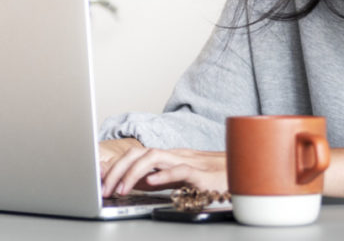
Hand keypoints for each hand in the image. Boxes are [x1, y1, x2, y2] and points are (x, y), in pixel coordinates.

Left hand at [100, 143, 226, 197]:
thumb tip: (130, 182)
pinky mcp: (202, 174)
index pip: (135, 154)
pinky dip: (164, 175)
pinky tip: (151, 183)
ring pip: (154, 157)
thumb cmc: (213, 177)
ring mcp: (188, 161)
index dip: (114, 165)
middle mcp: (174, 155)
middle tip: (104, 190)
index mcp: (167, 156)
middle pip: (138, 153)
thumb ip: (156, 178)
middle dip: (116, 170)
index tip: (98, 181)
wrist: (245, 171)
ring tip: (121, 190)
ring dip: (133, 172)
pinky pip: (181, 170)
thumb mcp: (178, 178)